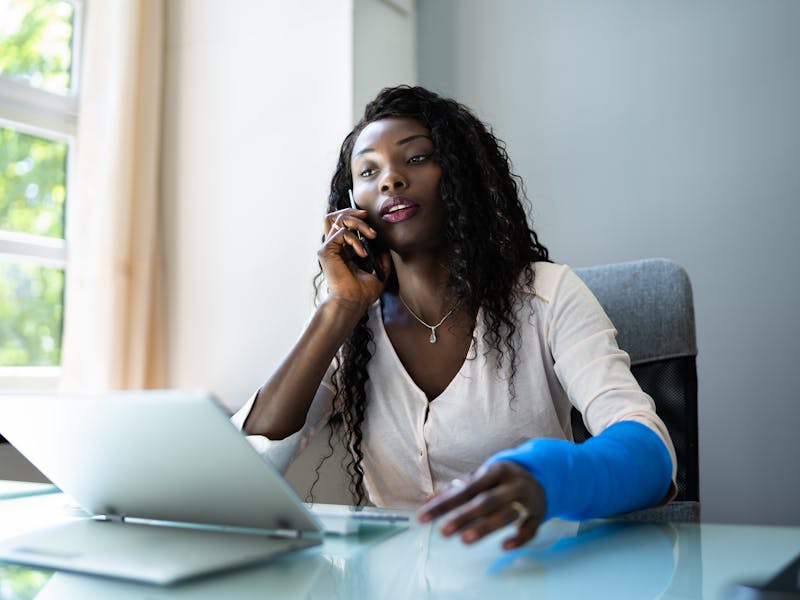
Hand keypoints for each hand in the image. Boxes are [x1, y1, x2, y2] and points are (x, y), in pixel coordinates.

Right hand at [318, 208, 390, 306]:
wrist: (354, 302)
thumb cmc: (363, 292)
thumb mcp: (380, 271)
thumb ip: (382, 257)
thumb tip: (386, 245)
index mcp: (343, 250)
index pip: (343, 223)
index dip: (355, 216)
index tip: (369, 217)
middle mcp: (334, 247)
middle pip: (336, 216)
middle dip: (353, 211)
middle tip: (367, 215)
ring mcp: (328, 248)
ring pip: (337, 219)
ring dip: (357, 223)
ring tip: (371, 235)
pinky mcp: (326, 251)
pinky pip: (341, 233)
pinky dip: (355, 240)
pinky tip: (362, 253)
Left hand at [417, 461, 545, 549]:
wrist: (539, 475)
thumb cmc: (500, 479)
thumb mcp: (480, 478)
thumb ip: (454, 489)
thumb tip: (426, 502)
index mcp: (495, 471)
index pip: (467, 488)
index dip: (445, 503)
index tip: (424, 517)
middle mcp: (512, 484)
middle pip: (487, 501)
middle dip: (464, 516)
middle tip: (444, 532)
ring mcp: (527, 500)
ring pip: (506, 515)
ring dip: (486, 527)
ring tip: (464, 540)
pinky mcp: (538, 515)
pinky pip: (530, 529)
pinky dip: (519, 538)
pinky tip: (504, 546)